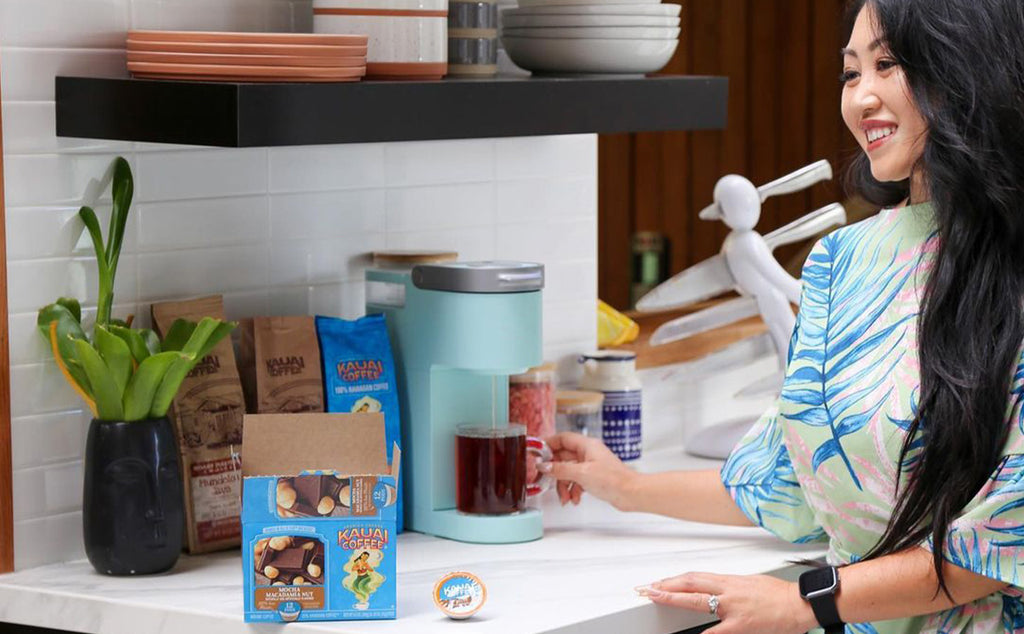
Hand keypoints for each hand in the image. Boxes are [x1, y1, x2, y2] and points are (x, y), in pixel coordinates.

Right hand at [541, 432, 638, 509]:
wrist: (630, 494)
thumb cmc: (612, 480)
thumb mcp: (581, 473)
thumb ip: (560, 469)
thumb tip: (544, 466)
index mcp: (586, 445)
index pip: (562, 438)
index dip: (549, 444)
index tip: (537, 454)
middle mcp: (588, 453)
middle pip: (563, 457)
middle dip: (555, 472)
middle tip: (545, 480)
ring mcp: (591, 465)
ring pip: (569, 472)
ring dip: (564, 485)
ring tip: (565, 498)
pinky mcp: (594, 477)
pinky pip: (576, 481)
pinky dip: (573, 490)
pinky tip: (574, 499)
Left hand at [636, 572, 816, 633]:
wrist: (800, 603)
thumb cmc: (779, 595)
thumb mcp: (751, 583)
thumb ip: (730, 588)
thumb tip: (715, 592)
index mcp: (730, 580)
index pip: (695, 577)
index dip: (674, 579)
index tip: (660, 582)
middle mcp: (728, 591)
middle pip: (690, 584)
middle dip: (666, 585)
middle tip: (647, 588)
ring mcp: (732, 608)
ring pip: (697, 601)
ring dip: (674, 599)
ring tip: (656, 598)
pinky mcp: (741, 625)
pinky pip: (716, 631)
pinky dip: (703, 632)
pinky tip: (690, 633)